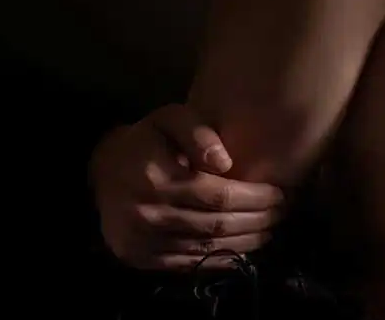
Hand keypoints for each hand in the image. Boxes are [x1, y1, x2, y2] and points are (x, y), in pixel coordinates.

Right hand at [90, 103, 284, 270]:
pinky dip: (220, 260)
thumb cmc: (145, 140)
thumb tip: (225, 163)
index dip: (253, 197)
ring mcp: (143, 242)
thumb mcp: (168, 119)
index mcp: (157, 178)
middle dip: (255, 221)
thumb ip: (197, 132)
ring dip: (244, 242)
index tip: (279, 193)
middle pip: (216, 224)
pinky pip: (189, 265)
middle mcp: (149, 214)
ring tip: (268, 230)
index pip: (217, 195)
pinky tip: (241, 250)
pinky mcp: (141, 260)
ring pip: (206, 248)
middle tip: (281, 213)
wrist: (103, 171)